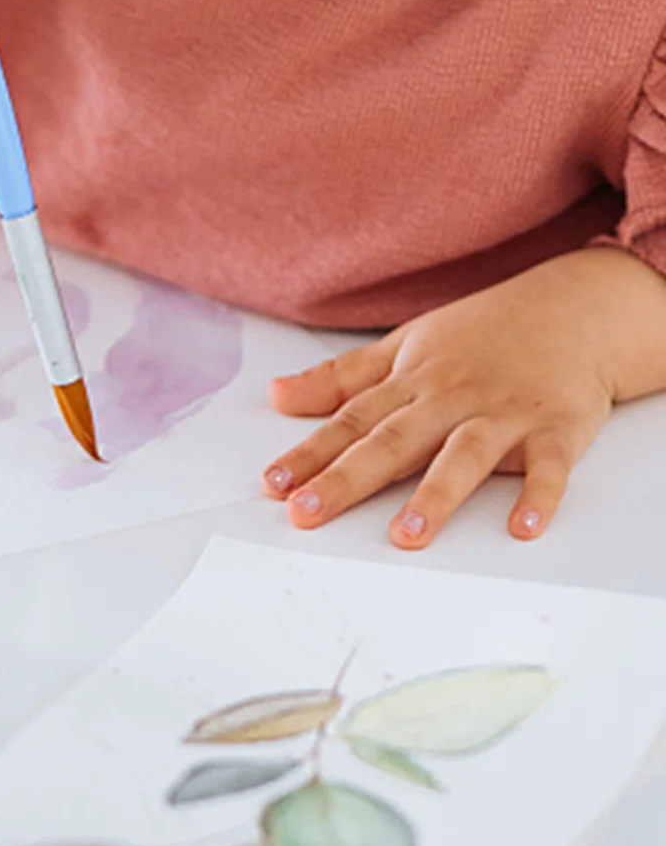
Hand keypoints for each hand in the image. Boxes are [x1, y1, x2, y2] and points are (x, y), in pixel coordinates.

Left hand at [261, 247, 665, 547]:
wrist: (572, 310)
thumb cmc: (480, 334)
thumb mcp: (402, 345)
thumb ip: (340, 378)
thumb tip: (276, 395)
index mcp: (410, 380)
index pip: (350, 421)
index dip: (310, 453)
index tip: (273, 485)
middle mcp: (450, 397)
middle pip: (392, 440)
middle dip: (347, 478)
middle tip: (307, 513)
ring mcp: (503, 412)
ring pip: (464, 455)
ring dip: (436, 495)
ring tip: (405, 535)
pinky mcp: (557, 428)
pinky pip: (549, 466)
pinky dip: (539, 495)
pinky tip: (523, 527)